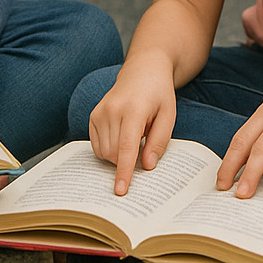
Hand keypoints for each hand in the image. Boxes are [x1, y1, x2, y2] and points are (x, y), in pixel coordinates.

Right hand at [88, 53, 178, 195]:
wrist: (143, 71)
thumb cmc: (159, 94)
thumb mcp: (168, 115)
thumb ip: (159, 141)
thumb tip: (146, 166)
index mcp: (134, 109)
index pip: (126, 147)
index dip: (124, 171)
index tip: (121, 190)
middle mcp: (113, 110)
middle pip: (115, 154)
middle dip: (128, 161)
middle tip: (144, 143)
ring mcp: (100, 112)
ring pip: (105, 153)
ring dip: (119, 155)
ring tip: (134, 133)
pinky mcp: (93, 116)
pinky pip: (98, 147)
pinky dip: (110, 149)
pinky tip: (122, 135)